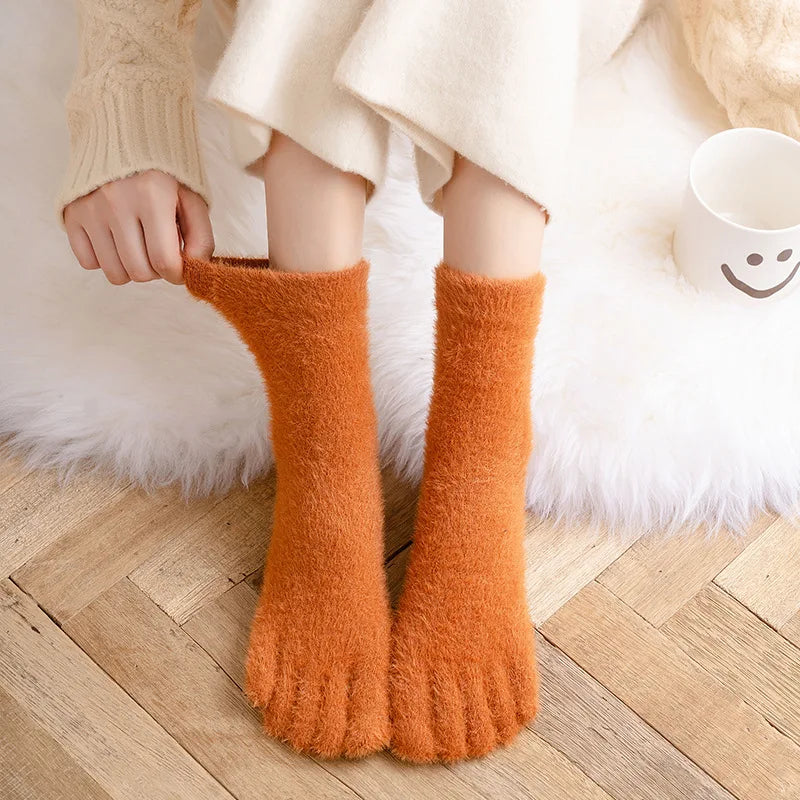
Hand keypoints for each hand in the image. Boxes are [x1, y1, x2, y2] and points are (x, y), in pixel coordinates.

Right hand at [64, 170, 213, 284]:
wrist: (123, 134)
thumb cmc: (165, 173)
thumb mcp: (192, 198)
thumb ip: (201, 237)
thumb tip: (192, 270)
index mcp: (152, 196)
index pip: (164, 261)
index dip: (176, 274)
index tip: (178, 266)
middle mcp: (117, 202)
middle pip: (139, 272)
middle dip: (155, 271)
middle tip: (158, 250)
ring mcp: (90, 209)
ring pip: (114, 274)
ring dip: (131, 269)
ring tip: (139, 246)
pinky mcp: (72, 214)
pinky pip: (88, 263)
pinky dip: (105, 260)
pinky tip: (116, 240)